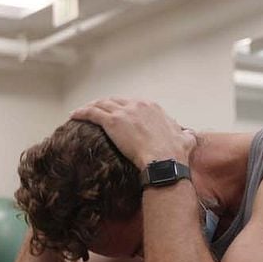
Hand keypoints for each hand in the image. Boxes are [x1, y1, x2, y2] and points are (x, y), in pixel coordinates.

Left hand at [70, 98, 194, 165]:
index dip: (122, 108)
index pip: (132, 103)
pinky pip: (92, 113)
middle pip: (115, 101)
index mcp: (152, 107)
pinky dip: (81, 112)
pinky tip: (74, 115)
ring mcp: (123, 112)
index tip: (117, 113)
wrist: (164, 160)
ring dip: (90, 107)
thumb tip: (189, 134)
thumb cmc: (175, 153)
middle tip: (96, 111)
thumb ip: (186, 134)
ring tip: (82, 112)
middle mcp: (137, 105)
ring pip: (101, 104)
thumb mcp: (185, 139)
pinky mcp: (112, 122)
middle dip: (104, 105)